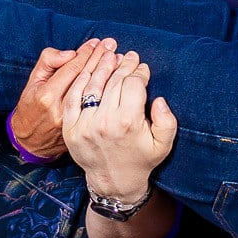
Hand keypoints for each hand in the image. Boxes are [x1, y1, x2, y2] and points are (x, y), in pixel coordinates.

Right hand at [8, 40, 109, 160]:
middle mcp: (62, 109)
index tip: (97, 42)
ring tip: (117, 58)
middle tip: (111, 45)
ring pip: (95, 92)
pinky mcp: (82, 129)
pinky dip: (107, 91)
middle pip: (87, 78)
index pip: (72, 69)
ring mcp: (75, 121)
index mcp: (48, 95)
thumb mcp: (32, 82)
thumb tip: (70, 54)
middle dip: (100, 58)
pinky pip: (98, 107)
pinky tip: (115, 80)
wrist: (31, 142)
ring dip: (108, 73)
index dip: (86, 53)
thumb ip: (48, 63)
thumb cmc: (31, 107)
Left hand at [66, 44, 178, 200]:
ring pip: (93, 85)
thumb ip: (167, 121)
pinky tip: (88, 71)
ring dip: (101, 66)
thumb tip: (159, 100)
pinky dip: (80, 81)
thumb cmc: (141, 160)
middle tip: (128, 56)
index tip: (142, 67)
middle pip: (114, 81)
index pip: (133, 85)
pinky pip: (73, 98)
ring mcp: (85, 125)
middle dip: (123, 65)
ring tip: (109, 55)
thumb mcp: (163, 145)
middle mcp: (105, 122)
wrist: (113, 181)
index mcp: (128, 123)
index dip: (139, 72)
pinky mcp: (70, 128)